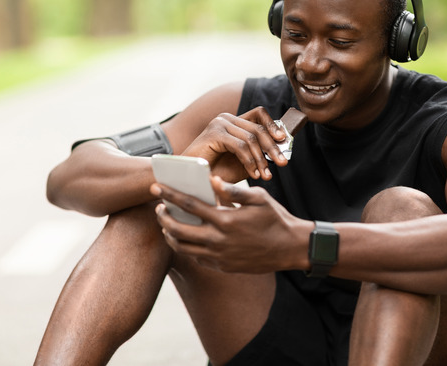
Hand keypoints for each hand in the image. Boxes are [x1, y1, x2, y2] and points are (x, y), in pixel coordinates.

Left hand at [150, 176, 309, 272]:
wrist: (290, 248)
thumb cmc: (275, 218)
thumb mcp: (258, 198)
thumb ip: (232, 190)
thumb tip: (211, 180)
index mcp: (225, 221)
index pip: (189, 205)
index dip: (169, 195)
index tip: (156, 187)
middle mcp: (218, 241)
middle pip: (178, 230)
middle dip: (163, 217)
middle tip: (158, 208)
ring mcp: (219, 257)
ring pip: (183, 248)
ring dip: (171, 234)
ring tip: (168, 223)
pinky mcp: (222, 267)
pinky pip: (197, 257)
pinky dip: (187, 246)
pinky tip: (187, 236)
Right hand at [181, 107, 288, 182]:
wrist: (189, 177)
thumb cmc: (215, 170)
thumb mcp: (241, 161)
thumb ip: (257, 154)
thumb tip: (278, 153)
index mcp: (233, 121)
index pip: (259, 114)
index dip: (273, 125)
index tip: (283, 139)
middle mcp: (226, 119)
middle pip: (258, 128)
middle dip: (273, 147)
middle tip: (283, 163)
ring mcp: (219, 123)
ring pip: (251, 138)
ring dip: (261, 159)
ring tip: (266, 175)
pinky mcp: (214, 133)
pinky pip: (240, 146)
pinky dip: (250, 161)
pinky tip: (254, 174)